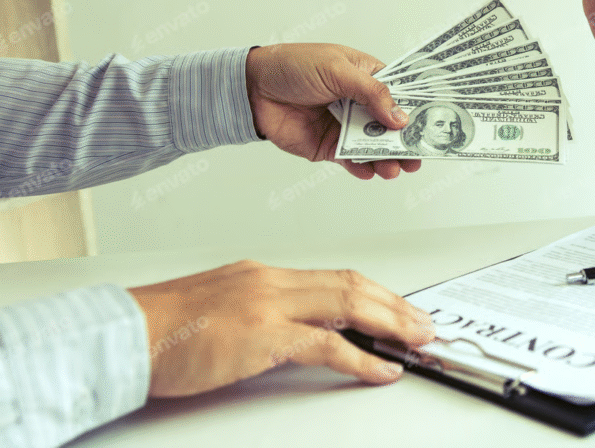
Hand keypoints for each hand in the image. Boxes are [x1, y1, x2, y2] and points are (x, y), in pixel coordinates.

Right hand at [128, 260, 435, 396]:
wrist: (122, 332)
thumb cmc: (162, 329)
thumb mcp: (221, 309)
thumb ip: (260, 313)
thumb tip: (298, 332)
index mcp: (263, 273)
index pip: (334, 278)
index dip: (374, 293)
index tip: (397, 308)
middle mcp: (272, 280)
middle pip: (351, 285)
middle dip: (394, 305)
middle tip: (423, 323)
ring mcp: (269, 304)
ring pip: (349, 304)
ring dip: (391, 323)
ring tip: (417, 340)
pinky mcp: (262, 335)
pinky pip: (327, 344)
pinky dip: (362, 357)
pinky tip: (382, 369)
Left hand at [245, 43, 421, 178]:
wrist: (252, 88)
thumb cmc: (293, 66)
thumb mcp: (337, 70)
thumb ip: (371, 93)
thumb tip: (400, 116)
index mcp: (366, 77)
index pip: (399, 94)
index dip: (416, 108)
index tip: (433, 124)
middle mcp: (359, 103)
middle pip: (391, 126)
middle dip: (405, 142)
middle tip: (417, 156)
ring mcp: (345, 126)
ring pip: (373, 146)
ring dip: (386, 158)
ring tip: (394, 169)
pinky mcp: (328, 146)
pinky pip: (351, 160)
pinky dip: (361, 167)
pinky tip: (370, 171)